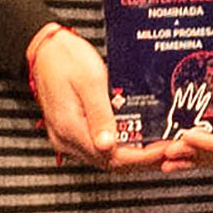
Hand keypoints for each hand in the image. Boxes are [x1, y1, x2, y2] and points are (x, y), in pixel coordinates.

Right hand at [22, 24, 173, 172]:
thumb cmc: (65, 58)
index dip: (142, 158)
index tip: (164, 150)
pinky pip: (99, 148)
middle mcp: (67, 139)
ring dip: (132, 156)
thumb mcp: (89, 81)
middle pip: (110, 163)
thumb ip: (99, 114)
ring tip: (157, 146)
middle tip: (168, 150)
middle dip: (142, 161)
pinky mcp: (71, 131)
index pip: (112, 158)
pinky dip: (120, 148)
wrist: (44, 49)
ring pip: (105, 158)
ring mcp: (68, 137)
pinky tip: (137, 139)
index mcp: (71, 128)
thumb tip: (108, 146)